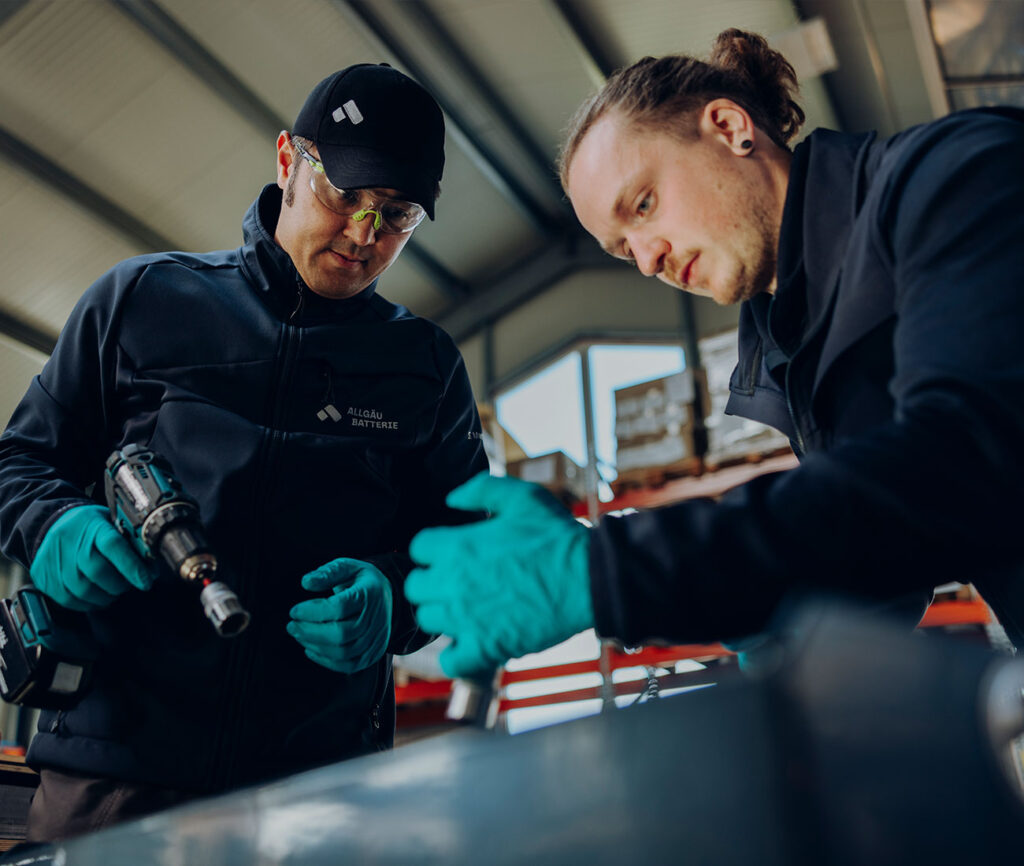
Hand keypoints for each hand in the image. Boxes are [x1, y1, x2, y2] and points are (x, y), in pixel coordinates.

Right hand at [30, 504, 157, 610]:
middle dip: (120, 584)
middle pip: (98, 572)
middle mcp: (70, 542)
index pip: (113, 545)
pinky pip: (70, 600)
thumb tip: (150, 567)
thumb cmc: (89, 525)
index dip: (132, 566)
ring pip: (84, 590)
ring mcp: (54, 561)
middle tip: (129, 583)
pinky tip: (97, 596)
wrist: (50, 523)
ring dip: (106, 596)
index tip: (146, 581)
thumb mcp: (110, 522)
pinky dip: (89, 603)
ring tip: (113, 589)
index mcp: (92, 524)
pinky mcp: (44, 579)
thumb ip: (128, 541)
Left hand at [287, 558, 392, 672]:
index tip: (294, 611)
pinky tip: (311, 648)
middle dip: (310, 632)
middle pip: (341, 634)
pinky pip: (348, 665)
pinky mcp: (372, 653)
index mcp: (370, 594)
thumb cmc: (361, 581)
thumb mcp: (348, 567)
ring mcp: (376, 639)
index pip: (340, 608)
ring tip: (299, 635)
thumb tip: (306, 582)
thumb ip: (328, 573)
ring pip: (343, 652)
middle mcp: (376, 619)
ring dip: (315, 645)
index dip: (313, 612)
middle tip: (292, 626)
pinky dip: (326, 661)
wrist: (387, 596)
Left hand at [406, 473, 592, 679]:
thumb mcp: (520, 497)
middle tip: (456, 578)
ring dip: (442, 612)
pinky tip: (469, 643)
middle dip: (432, 579)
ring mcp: (466, 619)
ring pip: (427, 620)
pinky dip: (456, 655)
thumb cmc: (556, 536)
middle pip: (415, 586)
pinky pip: (451, 662)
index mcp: (457, 546)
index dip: (434, 547)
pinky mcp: (486, 647)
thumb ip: (479, 490)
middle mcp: (453, 584)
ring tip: (465, 607)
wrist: (589, 578)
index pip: (418, 548)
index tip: (451, 549)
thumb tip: (451, 499)